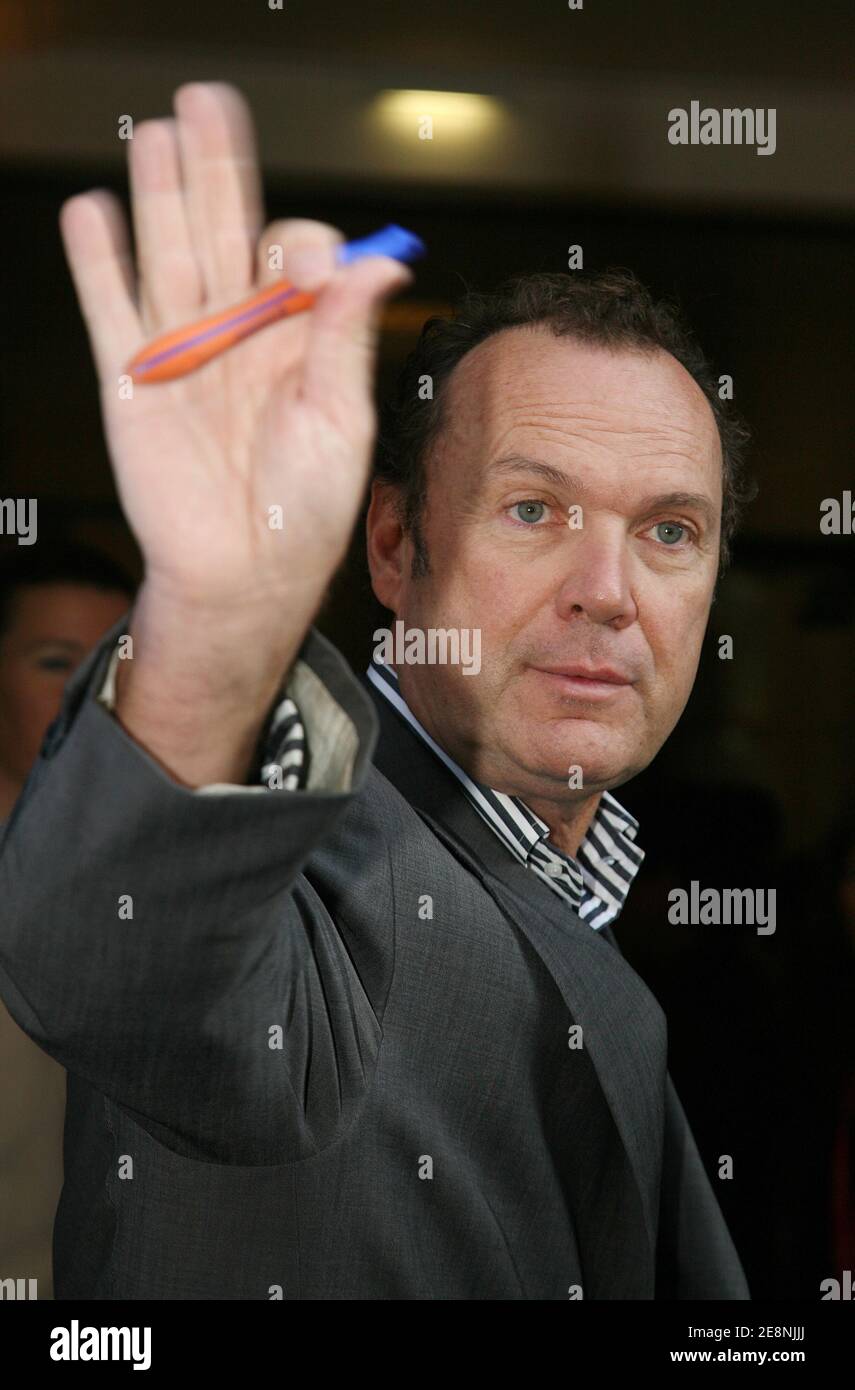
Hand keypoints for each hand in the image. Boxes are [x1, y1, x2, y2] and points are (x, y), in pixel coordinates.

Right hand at [60, 82, 411, 617]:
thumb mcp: (342, 420)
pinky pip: (109, 307)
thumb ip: (345, 337)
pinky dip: (97, 261)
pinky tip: (94, 211)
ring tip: (155, 135)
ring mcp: (183, 351)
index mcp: (298, 340)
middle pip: (223, 231)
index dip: (299, 244)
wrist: (245, 572)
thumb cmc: (305, 508)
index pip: (294, 257)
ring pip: (166, 253)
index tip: (303, 267)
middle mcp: (239, 334)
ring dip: (159, 194)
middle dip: (216, 169)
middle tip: (205, 102)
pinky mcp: (131, 379)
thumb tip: (375, 264)